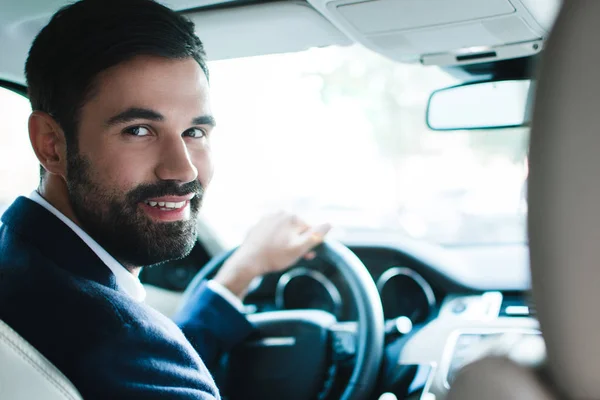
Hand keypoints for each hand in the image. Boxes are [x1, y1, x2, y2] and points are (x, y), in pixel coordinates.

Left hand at [213, 211, 330, 298]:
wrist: (248, 261)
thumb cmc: (275, 256)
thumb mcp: (300, 248)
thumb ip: (316, 236)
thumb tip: (330, 224)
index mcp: (292, 217)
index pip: (310, 230)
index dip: (309, 244)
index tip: (306, 256)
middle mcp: (280, 213)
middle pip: (297, 229)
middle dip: (298, 242)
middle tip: (292, 258)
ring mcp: (267, 218)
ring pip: (285, 230)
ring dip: (287, 241)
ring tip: (281, 255)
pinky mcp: (258, 225)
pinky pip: (273, 232)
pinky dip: (275, 240)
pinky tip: (271, 251)